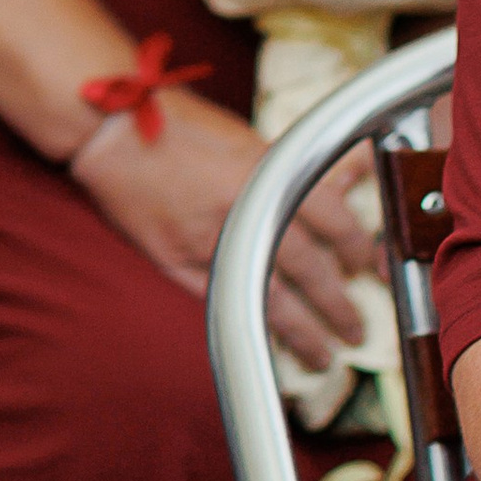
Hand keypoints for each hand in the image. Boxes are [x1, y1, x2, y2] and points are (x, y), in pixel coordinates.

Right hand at [72, 90, 369, 371]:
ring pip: (272, 300)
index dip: (357, 248)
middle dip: (338, 304)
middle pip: (309, 269)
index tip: (367, 266)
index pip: (334, 218)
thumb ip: (295, 167)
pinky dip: (251, 325)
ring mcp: (212, 241)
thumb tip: (348, 176)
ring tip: (322, 356)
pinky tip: (268, 343)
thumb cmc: (177, 124)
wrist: (113, 128)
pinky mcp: (180, 261)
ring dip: (303, 333)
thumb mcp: (247, 136)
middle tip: (356, 328)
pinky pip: (226, 302)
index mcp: (268, 172)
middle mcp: (247, 210)